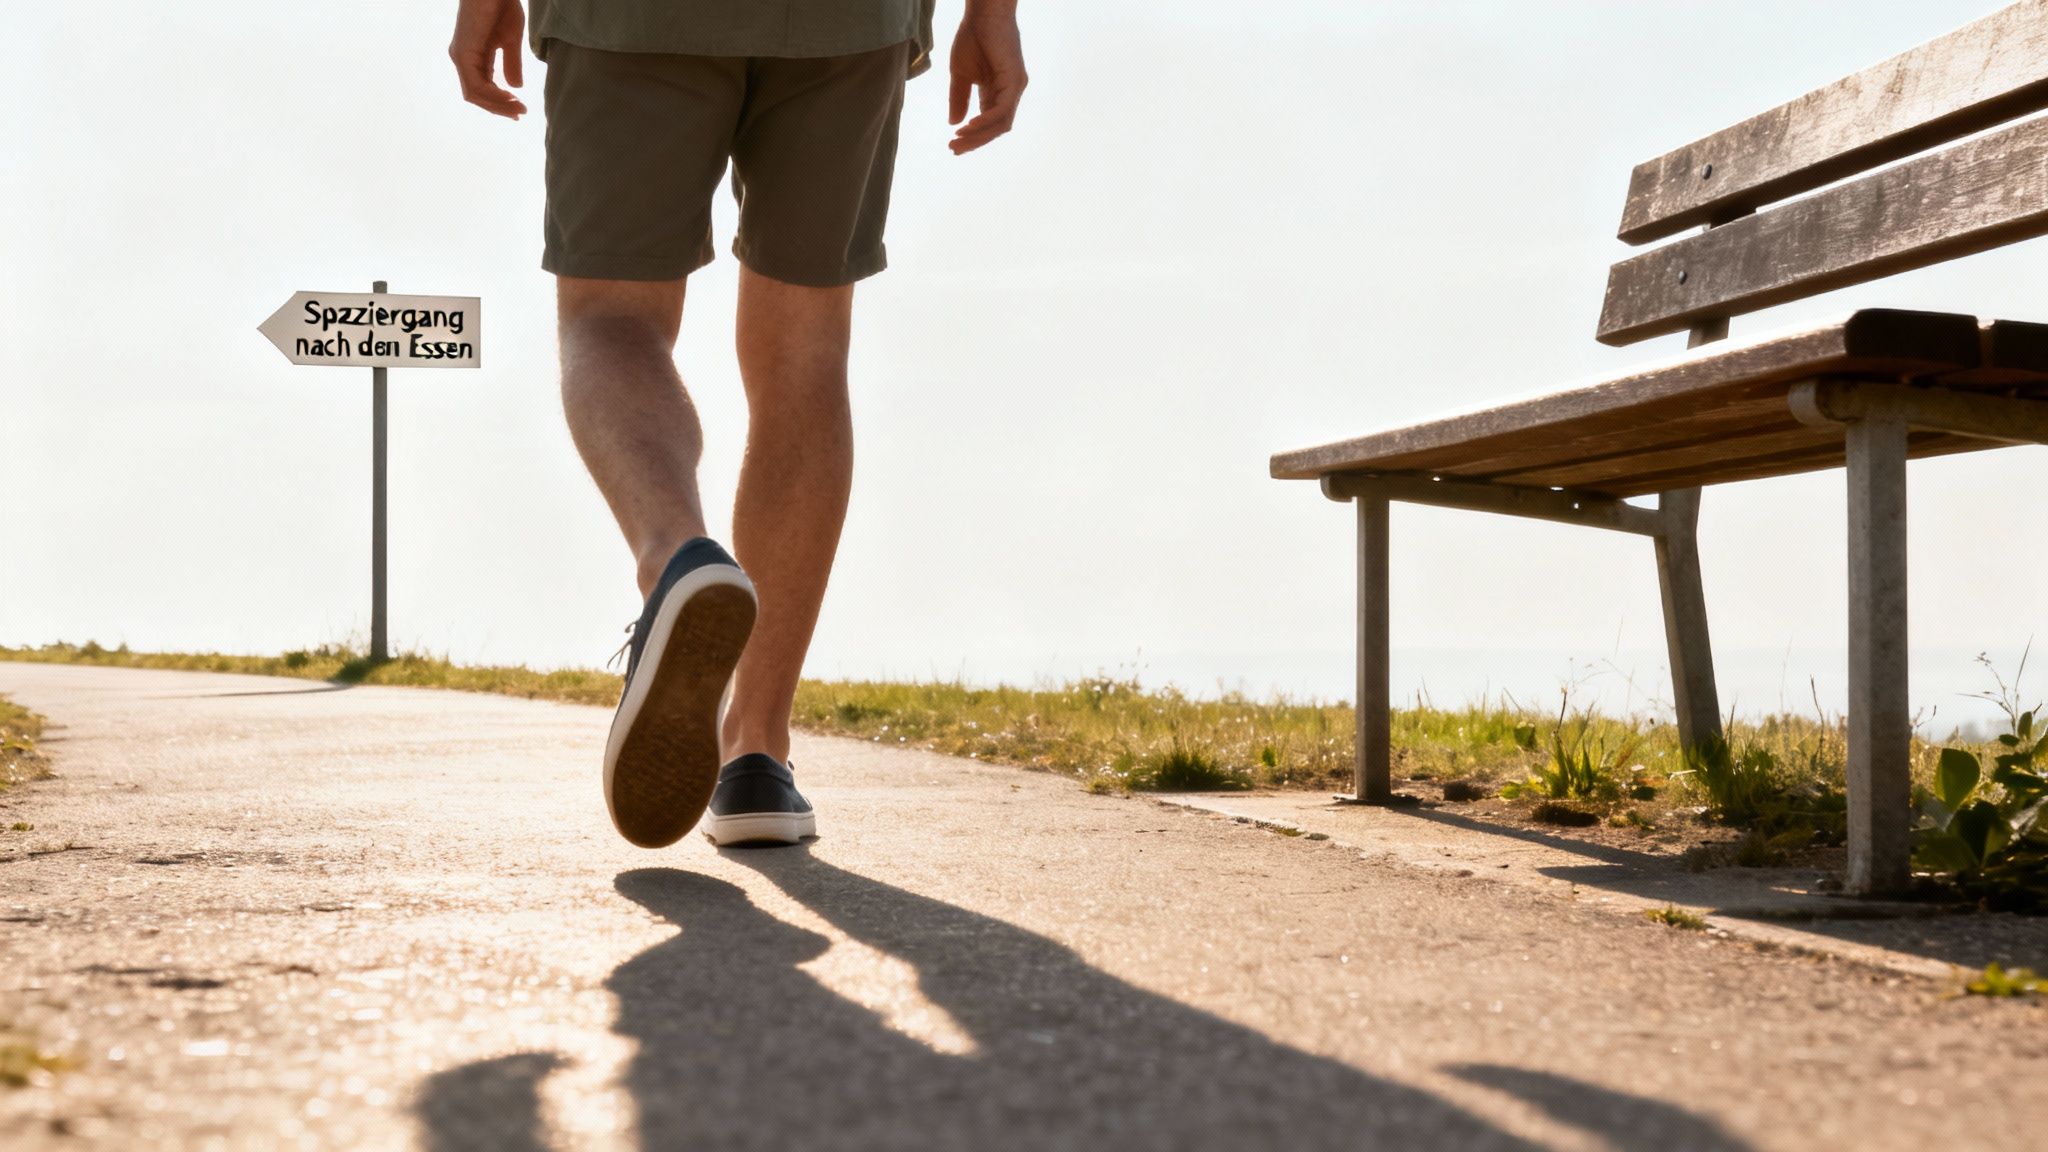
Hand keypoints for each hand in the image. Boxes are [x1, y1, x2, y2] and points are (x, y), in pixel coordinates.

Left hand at [450, 0, 527, 118]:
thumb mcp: (510, 40)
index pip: (481, 89)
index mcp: (471, 56)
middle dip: (498, 108)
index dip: (499, 103)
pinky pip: (476, 84)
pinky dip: (493, 95)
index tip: (519, 109)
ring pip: (474, 94)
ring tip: (518, 108)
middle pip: (476, 95)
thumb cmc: (501, 5)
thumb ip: (510, 64)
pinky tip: (510, 96)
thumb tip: (514, 87)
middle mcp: (461, 58)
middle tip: (520, 114)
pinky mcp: (463, 52)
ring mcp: (460, 56)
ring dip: (497, 105)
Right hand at [948, 10, 1026, 153]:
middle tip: (954, 149)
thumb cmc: (973, 38)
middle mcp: (1010, 93)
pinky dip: (987, 120)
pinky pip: (1003, 108)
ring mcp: (1015, 87)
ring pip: (1001, 123)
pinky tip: (970, 125)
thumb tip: (954, 123)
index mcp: (997, 93)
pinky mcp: (1015, 80)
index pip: (989, 124)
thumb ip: (959, 99)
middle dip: (975, 141)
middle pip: (997, 128)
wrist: (983, 13)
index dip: (973, 138)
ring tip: (959, 140)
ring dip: (980, 135)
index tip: (953, 146)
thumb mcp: (960, 74)